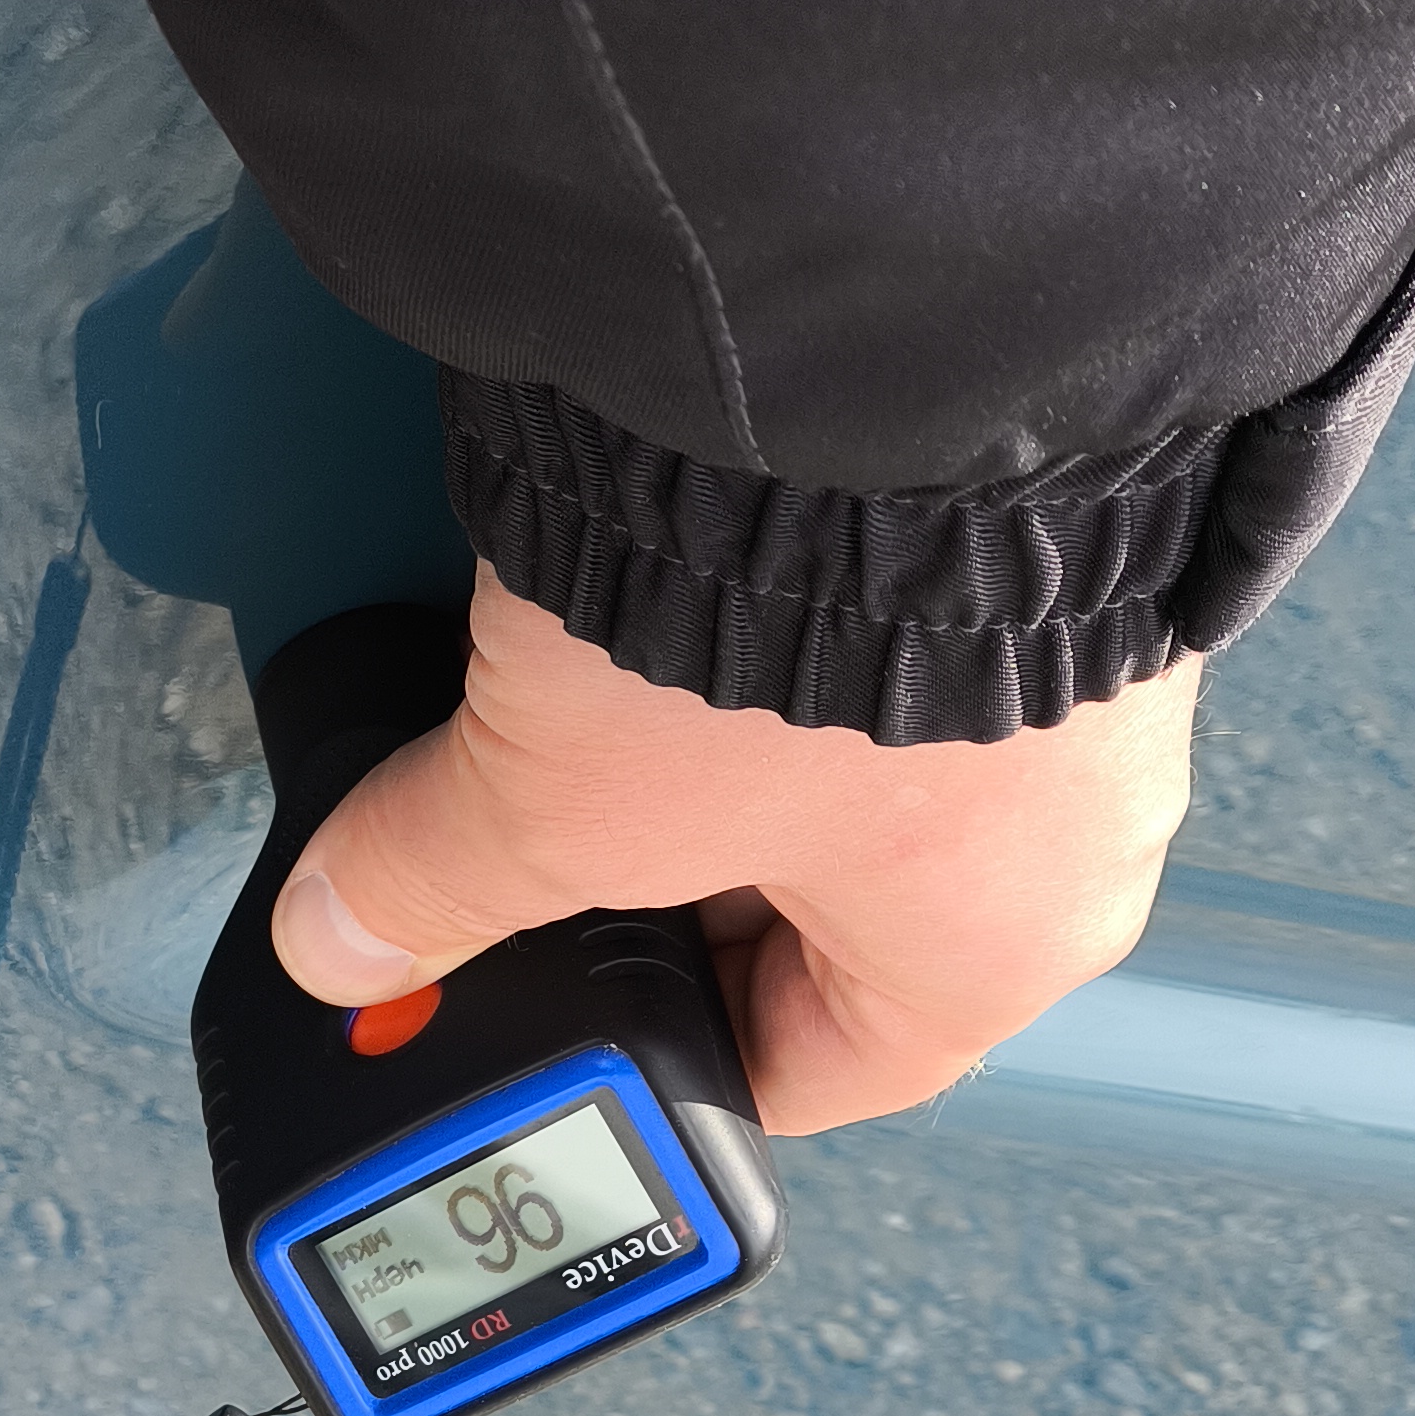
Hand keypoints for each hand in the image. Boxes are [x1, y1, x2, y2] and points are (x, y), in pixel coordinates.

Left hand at [270, 573, 1196, 1137]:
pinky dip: (756, 605)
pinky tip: (656, 571)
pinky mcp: (1028, 515)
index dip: (652, 1051)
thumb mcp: (563, 799)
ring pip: (830, 752)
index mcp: (998, 951)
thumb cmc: (792, 630)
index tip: (552, 1011)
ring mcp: (1069, 658)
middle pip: (813, 909)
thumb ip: (436, 881)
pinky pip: (865, 606)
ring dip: (699, 735)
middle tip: (526, 843)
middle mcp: (1069, 825)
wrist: (886, 342)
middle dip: (653, 877)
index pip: (804, 1073)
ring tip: (578, 691)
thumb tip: (345, 936)